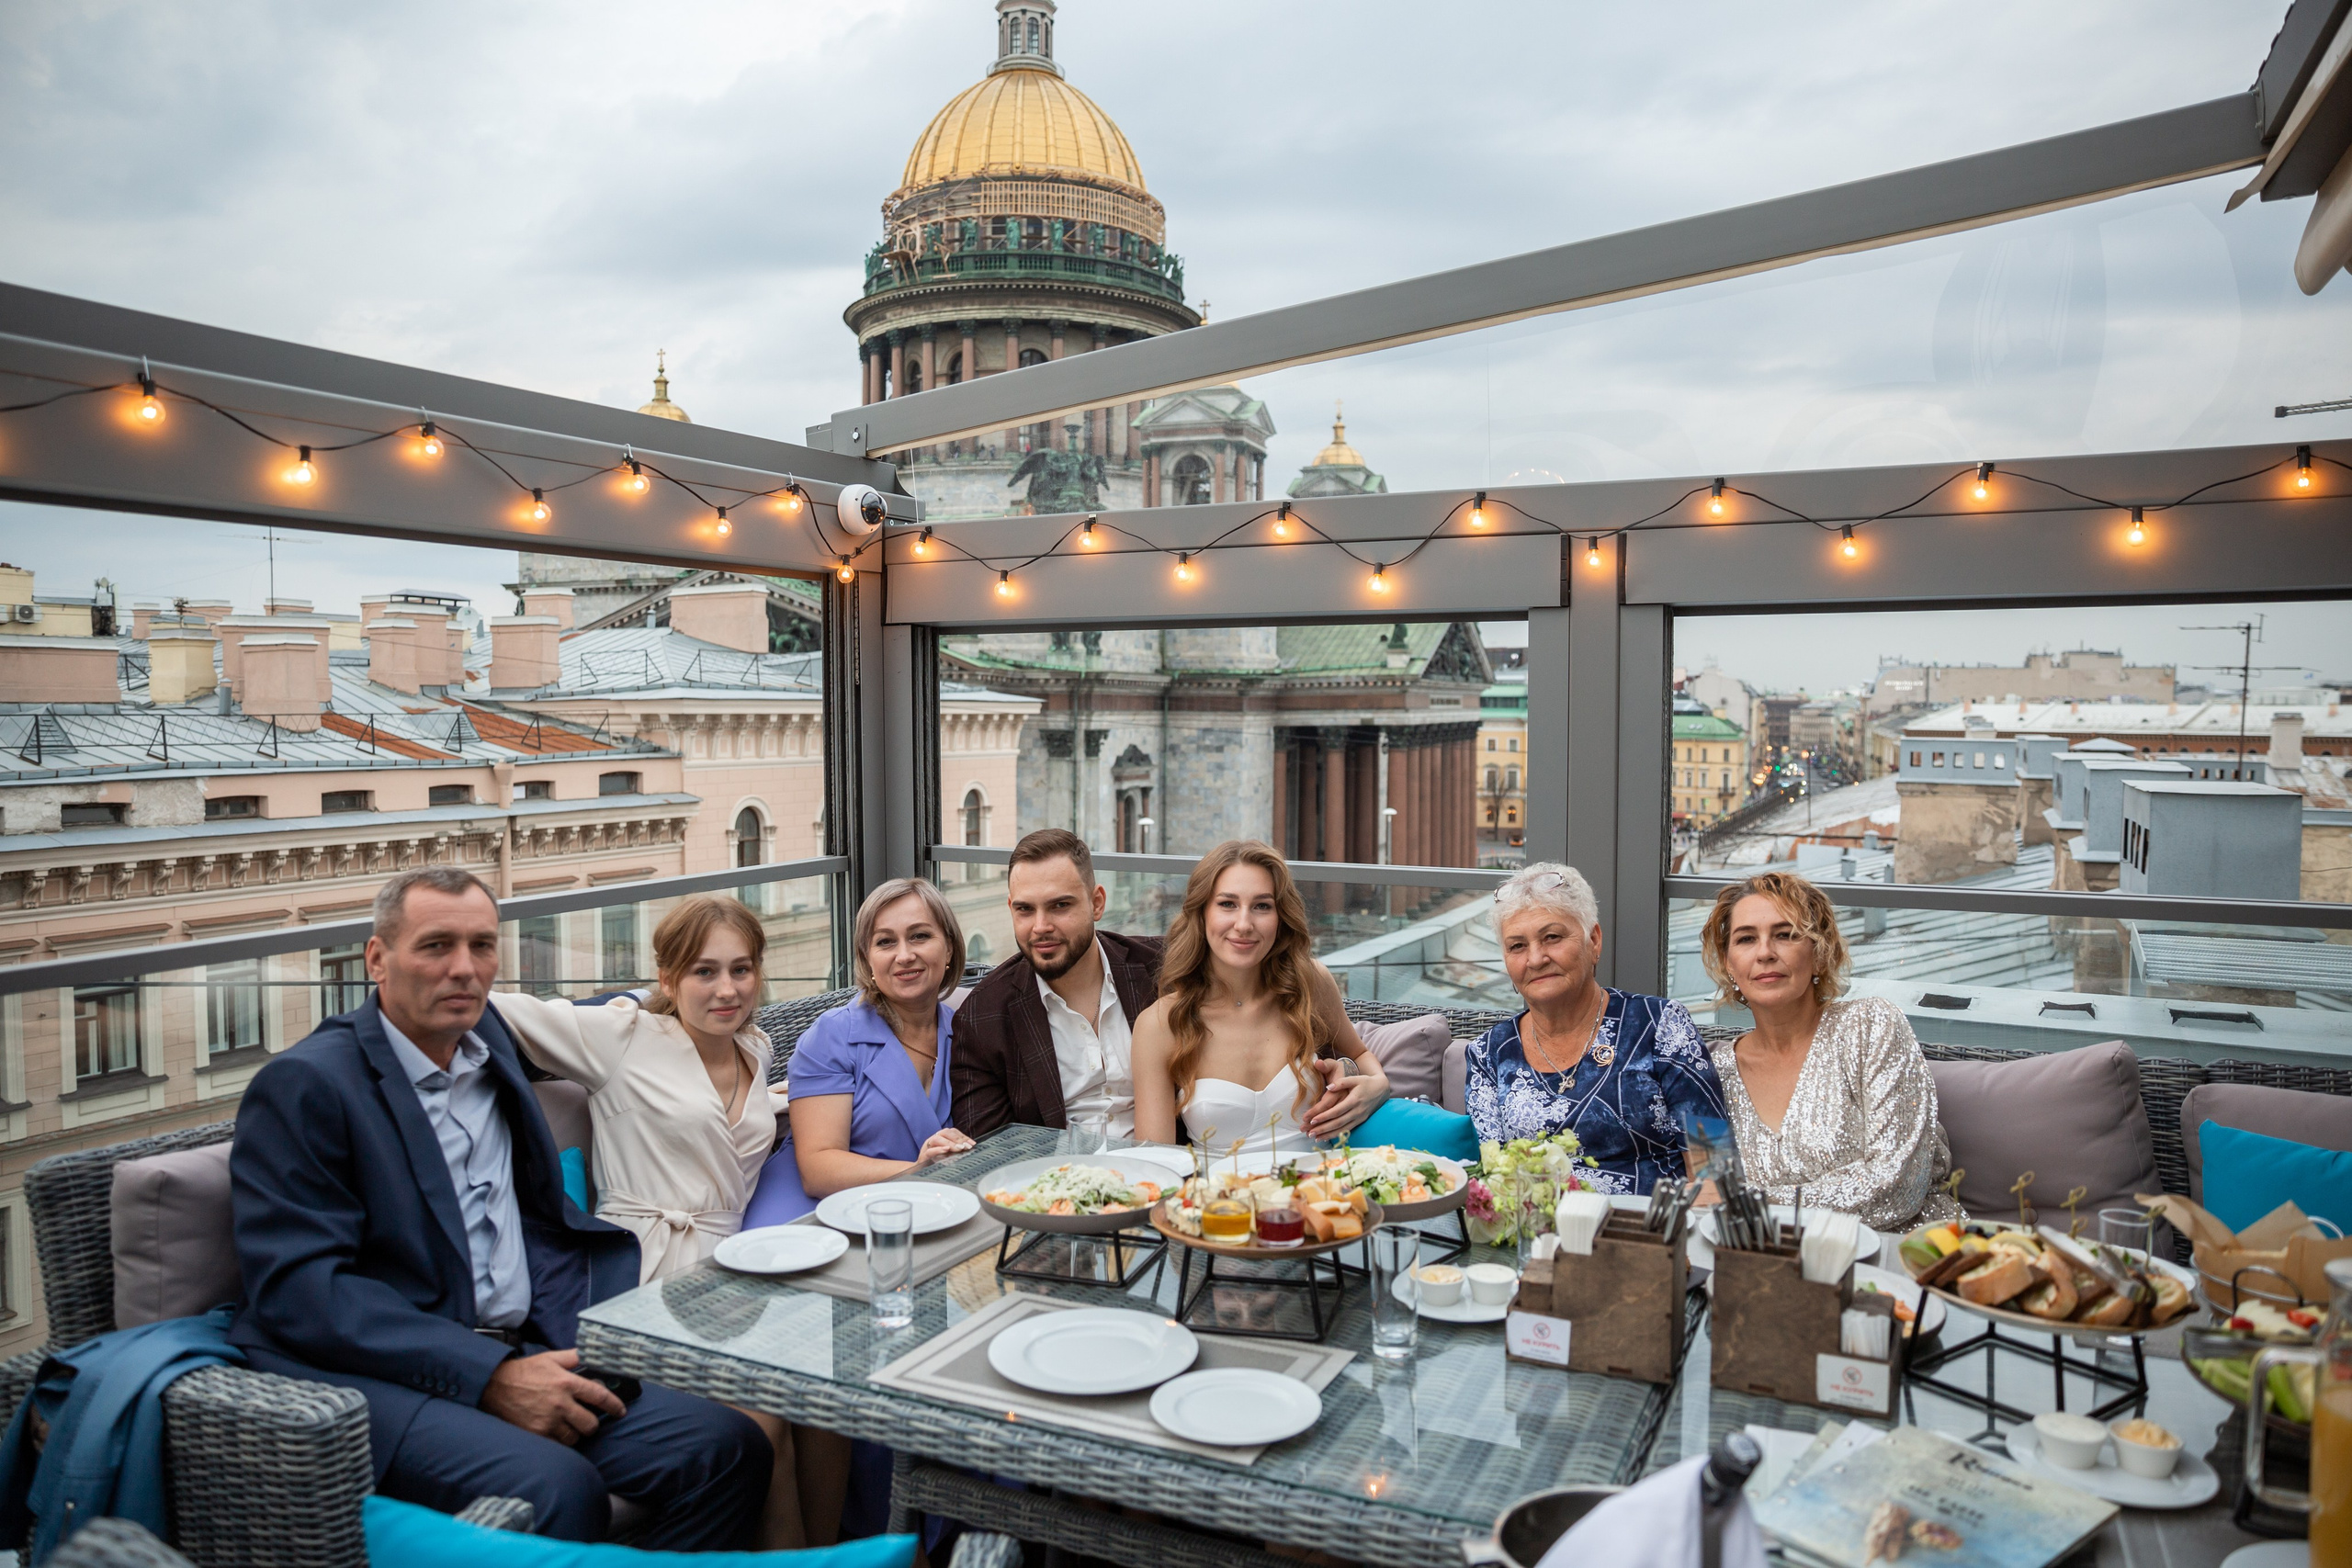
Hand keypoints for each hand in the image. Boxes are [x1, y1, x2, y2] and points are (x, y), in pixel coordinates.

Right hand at [480, 1349, 623, 1445]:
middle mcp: (560, 1403)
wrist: (494, 1386)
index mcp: (567, 1383)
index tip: (620, 1410)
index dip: (614, 1405)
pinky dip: (559, 1440)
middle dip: (592, 1423)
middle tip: (587, 1420)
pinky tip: (555, 1432)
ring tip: (568, 1425)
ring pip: (574, 1437)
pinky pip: (557, 1444)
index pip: (600, 1396)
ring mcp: (548, 1421)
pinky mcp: (536, 1434)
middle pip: (590, 1424)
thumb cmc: (524, 1371)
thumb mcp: (550, 1358)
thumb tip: (590, 1354)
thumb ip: (573, 1357)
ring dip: (575, 1433)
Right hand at [912, 1126, 975, 1168]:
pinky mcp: (923, 1156)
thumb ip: (955, 1149)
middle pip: (945, 1132)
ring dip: (950, 1143)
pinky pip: (930, 1151)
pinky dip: (939, 1149)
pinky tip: (947, 1150)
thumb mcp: (947, 1154)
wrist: (919, 1170)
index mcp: (939, 1137)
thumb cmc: (935, 1161)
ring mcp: (927, 1147)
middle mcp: (933, 1139)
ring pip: (937, 1139)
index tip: (972, 1144)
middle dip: (958, 1139)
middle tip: (966, 1147)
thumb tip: (969, 1147)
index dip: (963, 1136)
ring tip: (959, 1149)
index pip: (952, 1131)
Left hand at [1304, 1059, 1386, 1140]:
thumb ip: (1342, 1082)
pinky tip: (1325, 1137)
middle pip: (1337, 1122)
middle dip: (1323, 1128)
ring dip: (1327, 1134)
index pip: (1337, 1111)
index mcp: (1354, 1100)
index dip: (1325, 1116)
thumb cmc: (1366, 1082)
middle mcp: (1357, 1112)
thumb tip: (1329, 1087)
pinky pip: (1346, 1130)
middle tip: (1309, 1132)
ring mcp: (1359, 1118)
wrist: (1381, 1090)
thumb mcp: (1355, 1079)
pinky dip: (1335, 1135)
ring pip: (1341, 1129)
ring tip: (1314, 1137)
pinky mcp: (1359, 1122)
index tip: (1312, 1120)